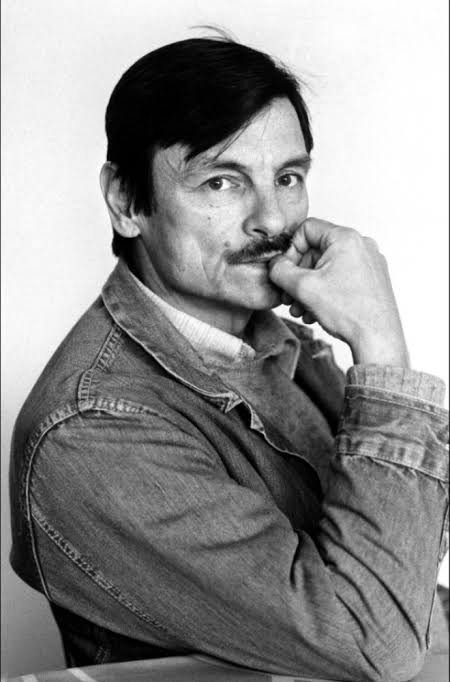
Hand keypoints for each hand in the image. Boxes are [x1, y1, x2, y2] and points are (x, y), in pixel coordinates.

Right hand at [269, 218, 409, 366]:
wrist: (377, 339)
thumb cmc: (350, 312)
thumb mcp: (303, 288)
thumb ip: (280, 270)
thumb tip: (275, 265)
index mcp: (346, 238)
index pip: (307, 229)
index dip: (290, 250)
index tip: (285, 271)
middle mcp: (362, 245)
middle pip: (316, 250)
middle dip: (298, 275)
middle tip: (288, 295)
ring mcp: (369, 263)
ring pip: (327, 267)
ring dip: (309, 287)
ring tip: (301, 308)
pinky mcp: (372, 280)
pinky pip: (341, 278)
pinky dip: (325, 291)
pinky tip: (316, 311)